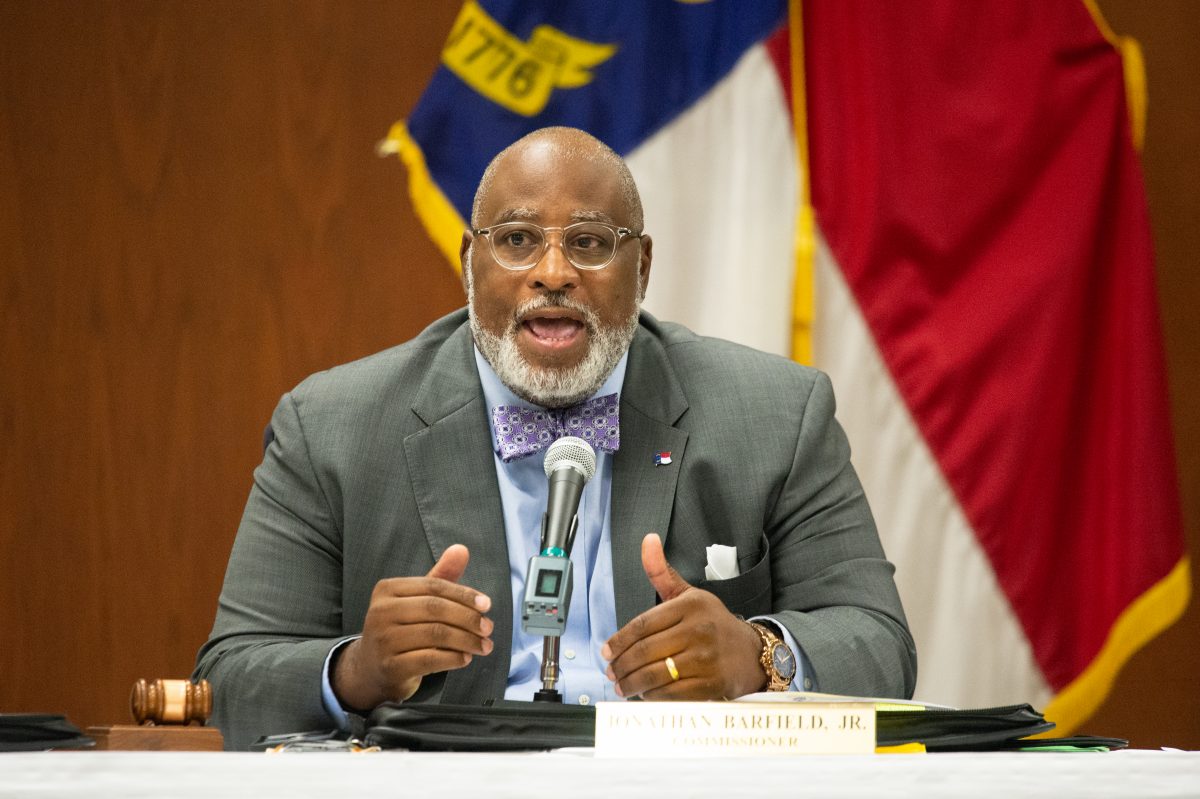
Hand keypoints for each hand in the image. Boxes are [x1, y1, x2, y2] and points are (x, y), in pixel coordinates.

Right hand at [332, 544, 492, 711]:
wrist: (371, 670)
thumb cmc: (401, 629)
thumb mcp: (417, 601)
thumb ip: (440, 576)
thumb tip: (462, 549)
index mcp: (387, 589)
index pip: (434, 586)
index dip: (464, 594)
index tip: (487, 605)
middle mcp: (380, 612)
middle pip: (435, 608)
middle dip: (468, 618)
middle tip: (488, 628)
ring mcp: (383, 640)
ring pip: (436, 634)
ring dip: (467, 640)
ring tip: (485, 645)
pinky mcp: (390, 667)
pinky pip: (430, 659)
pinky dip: (454, 658)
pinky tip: (466, 658)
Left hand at [601, 533, 765, 699]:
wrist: (751, 652)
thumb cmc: (713, 623)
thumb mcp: (689, 594)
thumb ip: (662, 572)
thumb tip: (648, 540)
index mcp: (690, 605)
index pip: (642, 625)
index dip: (619, 641)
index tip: (606, 652)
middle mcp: (699, 630)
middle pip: (645, 651)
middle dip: (622, 666)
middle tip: (612, 673)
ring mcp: (706, 658)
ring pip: (655, 674)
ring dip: (632, 684)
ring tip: (623, 687)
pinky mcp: (712, 684)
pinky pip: (672, 694)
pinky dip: (653, 697)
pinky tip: (645, 695)